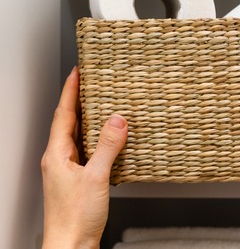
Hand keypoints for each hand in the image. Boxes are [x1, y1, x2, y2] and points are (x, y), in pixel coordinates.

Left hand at [41, 67, 127, 248]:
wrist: (70, 246)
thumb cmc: (75, 219)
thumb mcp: (96, 177)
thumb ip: (108, 147)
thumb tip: (117, 120)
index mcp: (57, 155)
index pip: (63, 114)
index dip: (70, 91)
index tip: (78, 73)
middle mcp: (59, 161)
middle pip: (68, 123)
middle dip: (79, 101)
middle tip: (91, 82)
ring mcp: (67, 171)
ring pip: (78, 137)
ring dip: (89, 120)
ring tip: (102, 105)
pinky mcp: (78, 181)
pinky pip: (87, 152)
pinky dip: (97, 140)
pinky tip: (110, 141)